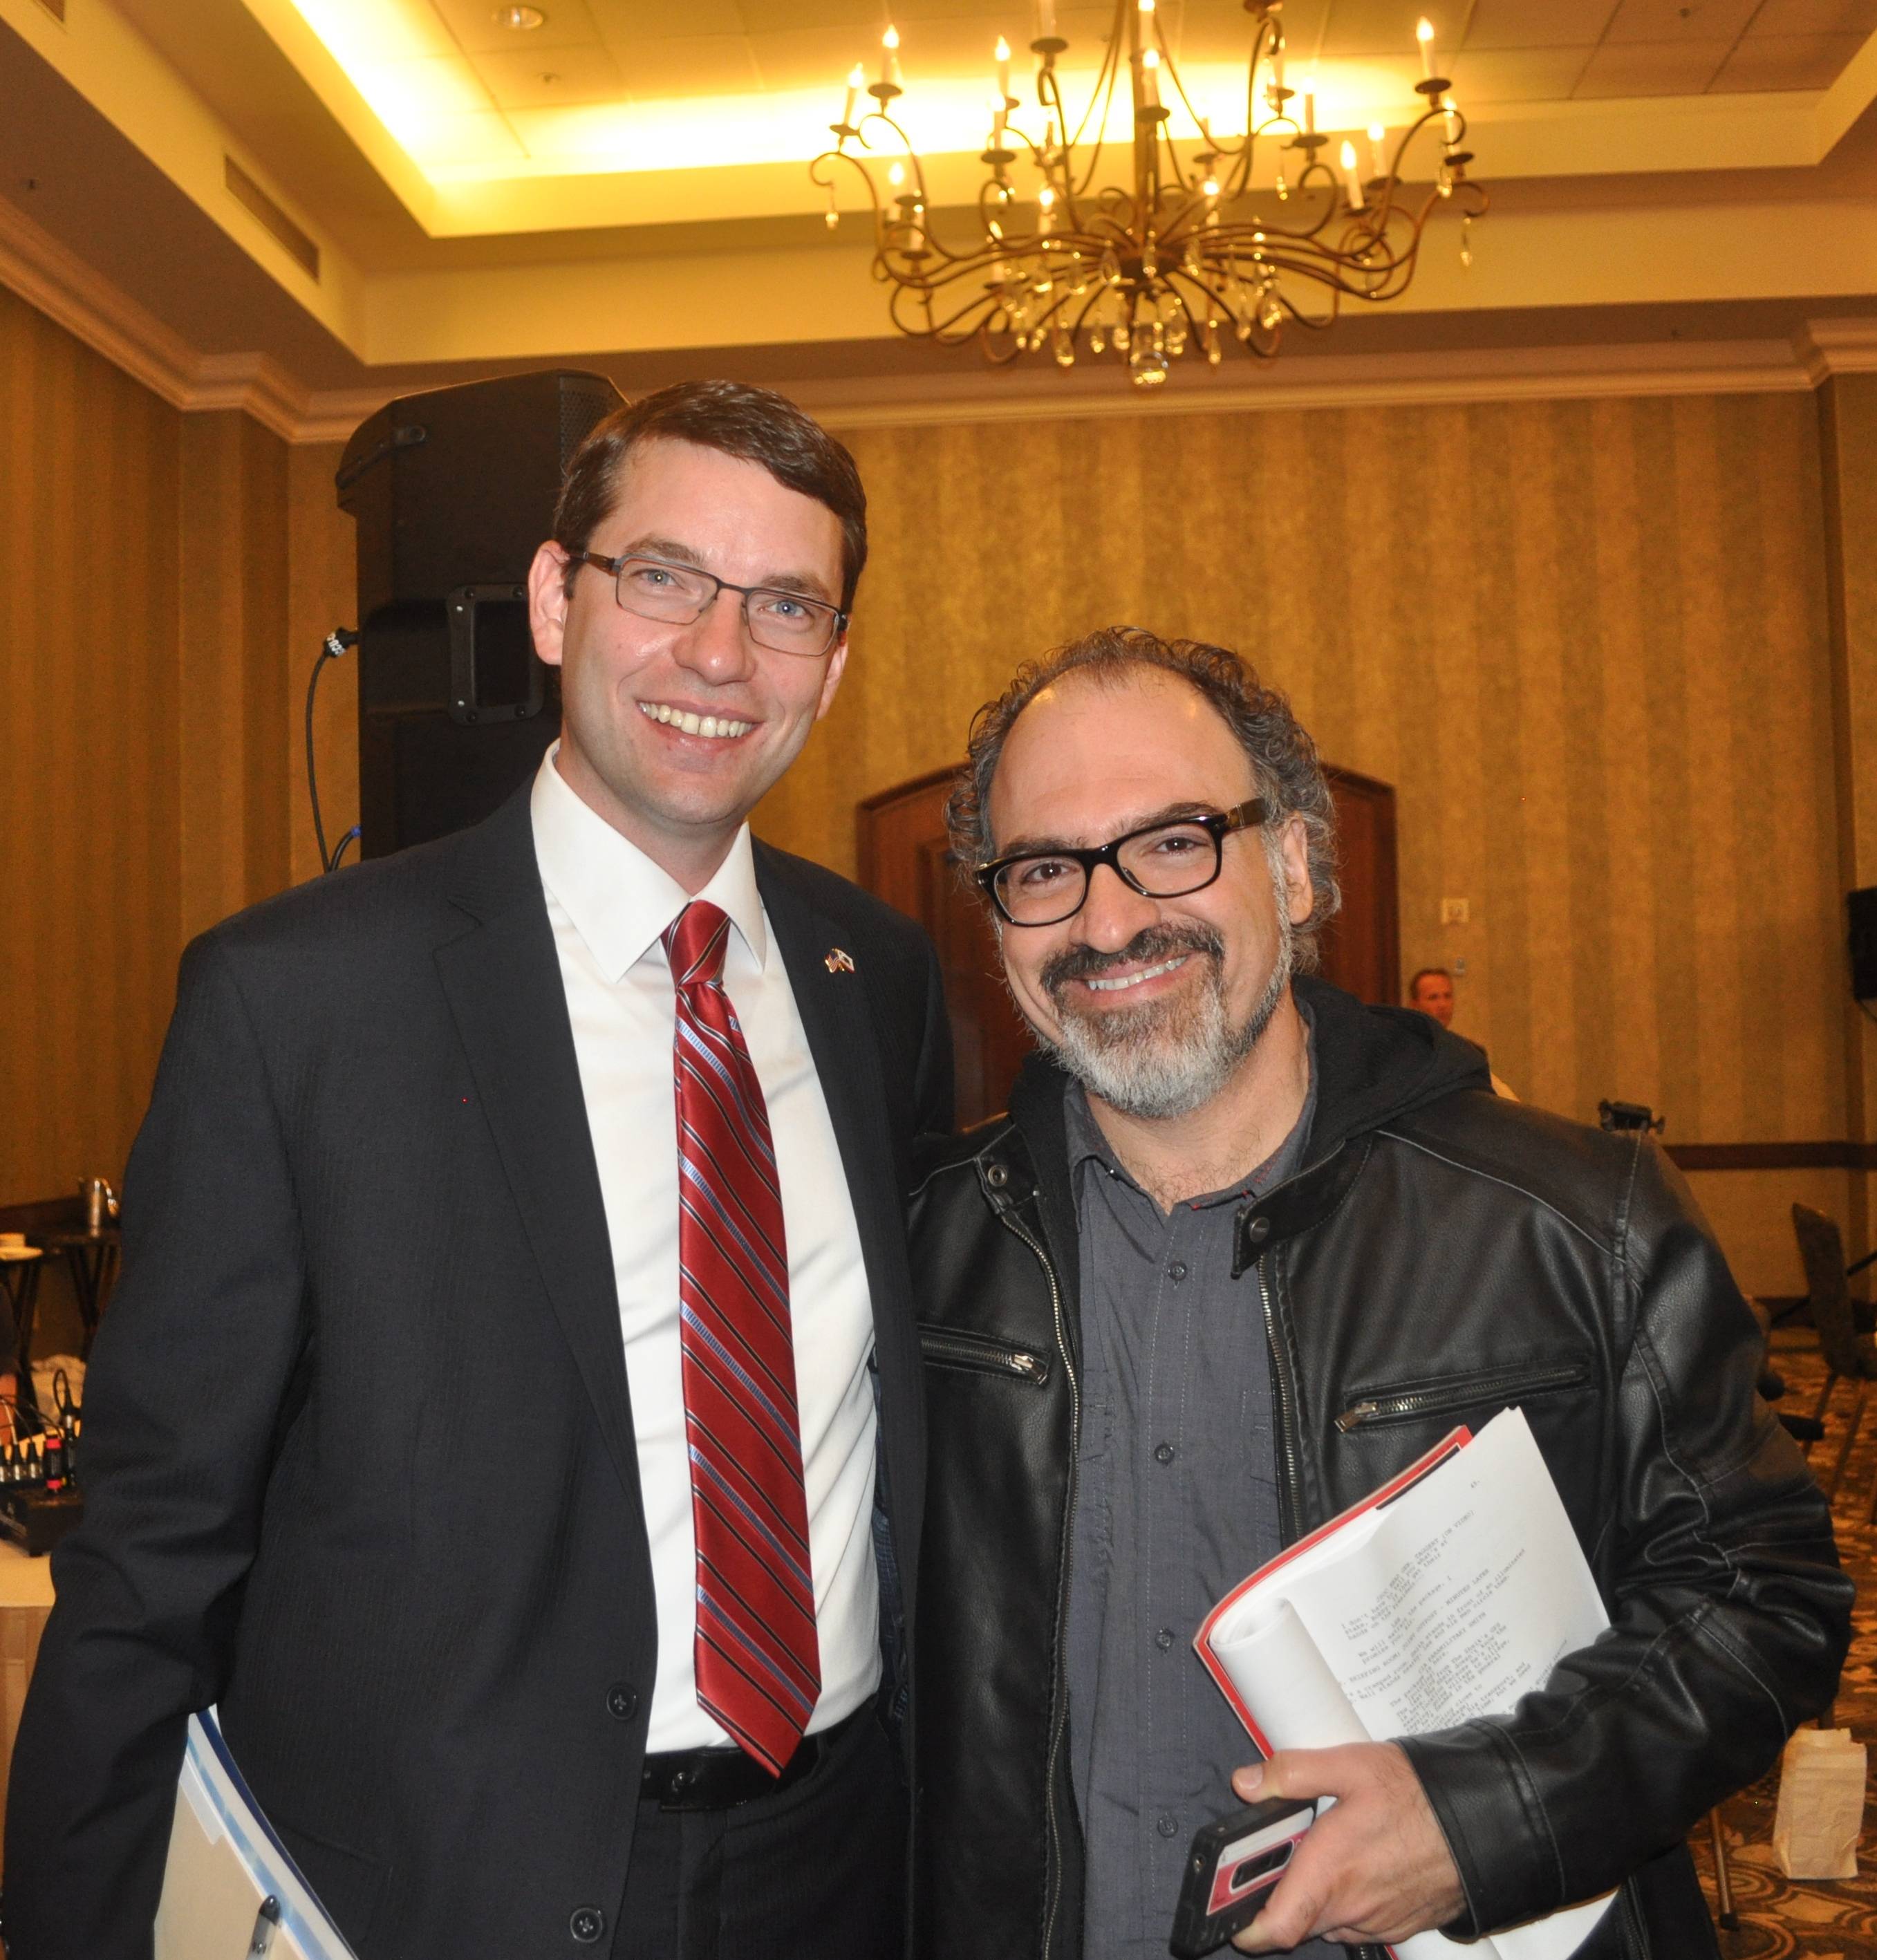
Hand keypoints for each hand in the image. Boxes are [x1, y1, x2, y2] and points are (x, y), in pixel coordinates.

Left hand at [1228, 1743, 1464, 1951]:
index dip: (1244, 1927)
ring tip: (1330, 1847)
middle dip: (1284, 1889)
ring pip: (1328, 1919)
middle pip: (1297, 1918)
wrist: (1481, 1823)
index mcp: (1329, 1872)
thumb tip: (1248, 1783)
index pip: (1274, 1927)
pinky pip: (1358, 1920)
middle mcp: (1350, 1907)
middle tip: (1289, 1848)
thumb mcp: (1349, 1765)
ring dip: (1318, 1893)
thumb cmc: (1418, 1795)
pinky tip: (1362, 1860)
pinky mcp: (1398, 1924)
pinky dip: (1349, 1897)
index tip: (1229, 1908)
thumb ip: (1292, 1773)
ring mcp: (1376, 1920)